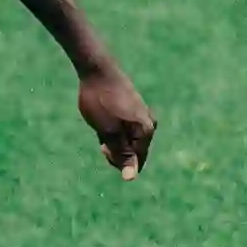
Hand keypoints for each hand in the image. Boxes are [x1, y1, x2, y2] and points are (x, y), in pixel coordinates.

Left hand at [77, 62, 156, 179]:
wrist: (97, 69)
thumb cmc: (100, 101)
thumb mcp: (107, 131)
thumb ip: (121, 154)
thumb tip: (131, 177)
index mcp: (147, 131)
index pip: (136, 162)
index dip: (116, 161)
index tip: (103, 148)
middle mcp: (149, 124)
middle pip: (133, 152)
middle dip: (115, 151)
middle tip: (101, 139)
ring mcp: (142, 116)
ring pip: (126, 140)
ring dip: (112, 140)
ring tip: (101, 125)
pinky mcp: (132, 110)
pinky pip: (123, 129)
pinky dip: (111, 129)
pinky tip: (102, 117)